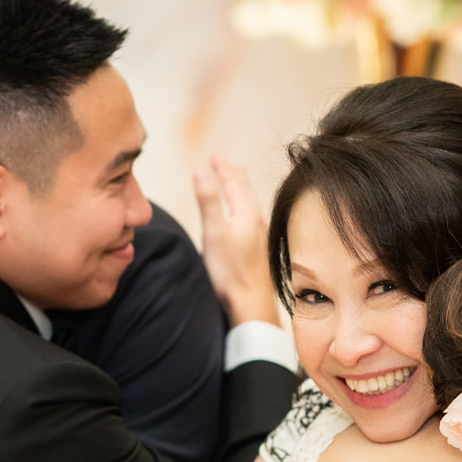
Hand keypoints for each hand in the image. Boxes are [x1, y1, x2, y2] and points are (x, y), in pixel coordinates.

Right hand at [193, 155, 280, 326]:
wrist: (250, 304)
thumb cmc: (230, 271)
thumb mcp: (213, 232)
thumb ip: (208, 201)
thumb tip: (201, 171)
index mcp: (246, 213)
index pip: (232, 183)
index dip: (221, 169)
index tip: (213, 157)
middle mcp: (257, 221)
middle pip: (245, 191)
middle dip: (234, 176)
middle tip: (228, 164)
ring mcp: (261, 236)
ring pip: (251, 205)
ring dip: (242, 191)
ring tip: (239, 183)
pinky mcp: (260, 250)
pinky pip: (253, 219)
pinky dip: (246, 208)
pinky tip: (247, 218)